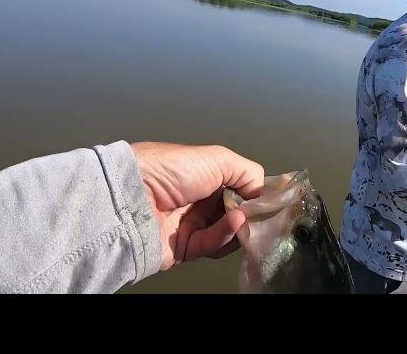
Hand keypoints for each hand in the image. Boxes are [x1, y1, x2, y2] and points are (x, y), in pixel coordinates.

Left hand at [131, 142, 263, 269]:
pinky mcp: (186, 248)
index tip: (273, 200)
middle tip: (265, 214)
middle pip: (238, 212)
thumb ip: (249, 173)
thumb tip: (264, 193)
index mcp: (208, 177)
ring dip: (241, 225)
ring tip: (245, 217)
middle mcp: (202, 201)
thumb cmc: (175, 169)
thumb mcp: (218, 158)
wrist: (133, 198)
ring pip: (229, 232)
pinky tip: (235, 222)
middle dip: (253, 214)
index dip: (257, 195)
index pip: (241, 188)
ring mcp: (194, 225)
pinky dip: (226, 234)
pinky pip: (213, 244)